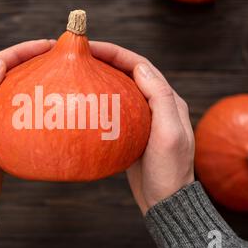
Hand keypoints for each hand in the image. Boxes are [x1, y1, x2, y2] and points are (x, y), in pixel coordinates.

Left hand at [0, 39, 54, 210]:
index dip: (19, 51)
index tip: (45, 44)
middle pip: (4, 72)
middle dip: (27, 59)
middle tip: (53, 53)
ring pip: (12, 88)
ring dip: (30, 76)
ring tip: (53, 70)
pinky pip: (17, 107)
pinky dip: (31, 98)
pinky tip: (46, 99)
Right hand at [90, 42, 194, 214]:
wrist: (165, 201)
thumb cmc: (169, 170)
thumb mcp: (168, 134)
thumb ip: (159, 98)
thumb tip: (140, 67)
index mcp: (168, 100)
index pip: (140, 66)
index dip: (116, 53)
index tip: (91, 46)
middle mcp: (156, 105)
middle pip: (128, 73)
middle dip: (106, 60)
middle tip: (80, 56)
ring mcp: (143, 119)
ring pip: (120, 89)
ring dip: (101, 78)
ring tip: (79, 72)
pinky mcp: (131, 132)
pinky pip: (114, 109)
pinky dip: (100, 100)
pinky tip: (84, 102)